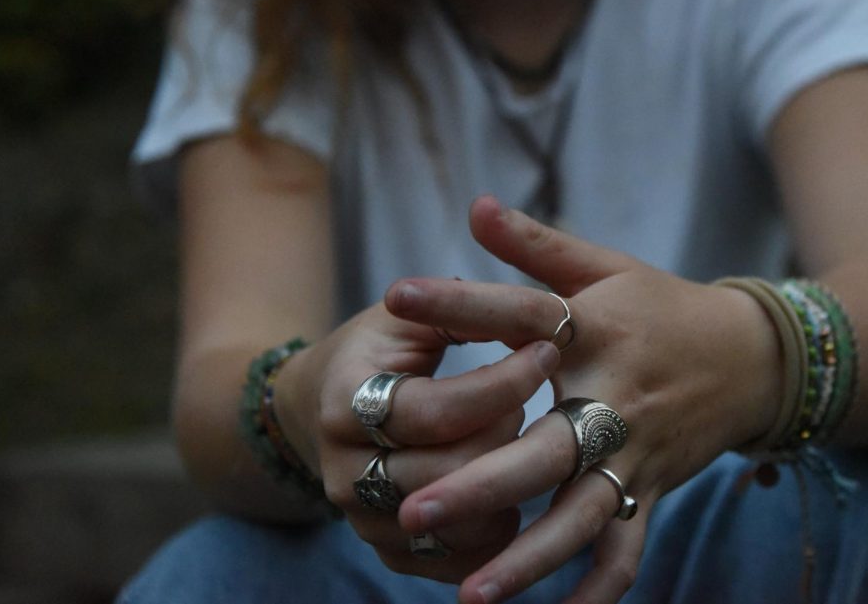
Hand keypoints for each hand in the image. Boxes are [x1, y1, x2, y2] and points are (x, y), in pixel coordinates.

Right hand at [274, 298, 561, 581]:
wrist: (320, 408)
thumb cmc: (378, 353)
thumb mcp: (406, 318)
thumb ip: (457, 309)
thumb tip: (526, 313)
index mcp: (347, 404)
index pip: (438, 410)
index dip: (503, 382)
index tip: (547, 352)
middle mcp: (346, 471)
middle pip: (452, 471)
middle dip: (507, 431)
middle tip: (522, 400)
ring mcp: (364, 519)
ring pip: (459, 521)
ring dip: (505, 480)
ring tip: (513, 439)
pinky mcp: (388, 550)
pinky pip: (457, 558)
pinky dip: (495, 528)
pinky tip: (509, 489)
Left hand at [384, 196, 782, 602]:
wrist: (750, 356)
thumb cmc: (659, 307)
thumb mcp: (602, 266)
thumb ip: (535, 244)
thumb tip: (474, 205)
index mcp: (596, 332)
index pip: (522, 314)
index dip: (461, 303)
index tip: (396, 297)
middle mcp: (615, 399)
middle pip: (548, 451)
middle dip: (482, 486)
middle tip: (415, 509)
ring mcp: (637, 453)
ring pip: (583, 517)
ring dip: (530, 558)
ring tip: (470, 591)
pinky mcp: (652, 490)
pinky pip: (628, 550)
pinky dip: (597, 587)